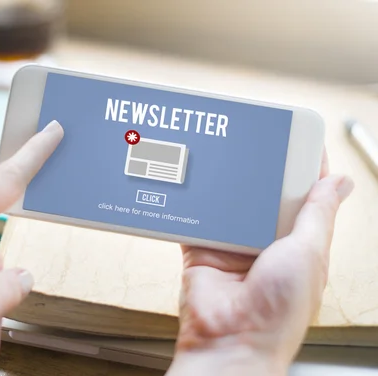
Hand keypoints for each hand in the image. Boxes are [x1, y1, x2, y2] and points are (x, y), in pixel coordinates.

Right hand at [169, 150, 353, 374]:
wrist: (230, 341)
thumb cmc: (278, 312)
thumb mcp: (308, 254)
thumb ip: (317, 215)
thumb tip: (339, 182)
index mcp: (298, 244)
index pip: (303, 196)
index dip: (302, 168)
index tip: (296, 138)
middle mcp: (265, 243)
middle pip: (264, 195)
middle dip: (261, 171)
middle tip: (254, 139)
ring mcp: (233, 246)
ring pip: (230, 204)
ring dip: (227, 185)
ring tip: (224, 155)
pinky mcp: (202, 250)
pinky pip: (198, 220)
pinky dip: (194, 205)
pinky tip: (194, 184)